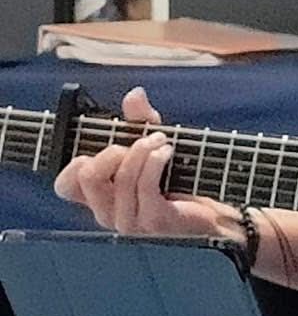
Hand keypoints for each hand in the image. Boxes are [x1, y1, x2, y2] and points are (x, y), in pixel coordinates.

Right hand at [53, 87, 242, 238]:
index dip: (76, 162)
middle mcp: (108, 212)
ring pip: (121, 178)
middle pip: (88, 178)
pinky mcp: (153, 222)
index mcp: (100, 197)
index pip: (65, 186)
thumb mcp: (154, 143)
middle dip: (113, 150)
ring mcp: (129, 221)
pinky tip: (168, 151)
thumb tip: (135, 94)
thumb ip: (140, 120)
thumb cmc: (179, 177)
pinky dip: (156, 160)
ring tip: (162, 139)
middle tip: (141, 140)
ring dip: (143, 149)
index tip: (108, 145)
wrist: (214, 206)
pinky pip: (145, 185)